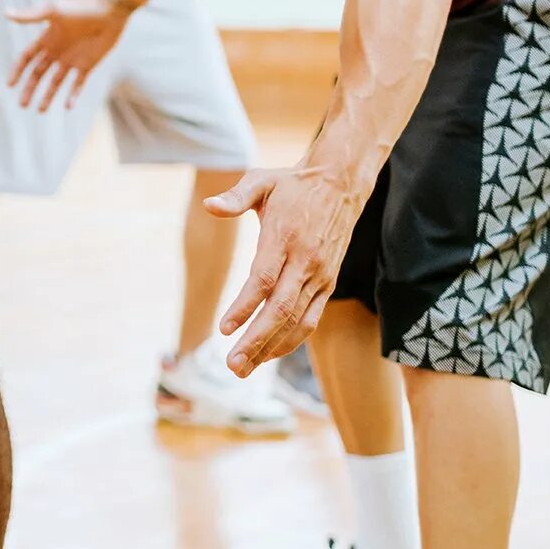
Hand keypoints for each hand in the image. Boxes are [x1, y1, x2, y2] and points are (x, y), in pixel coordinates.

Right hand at [7, 0, 132, 110]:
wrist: (111, 9)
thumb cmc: (81, 6)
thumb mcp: (53, 11)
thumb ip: (30, 16)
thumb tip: (5, 13)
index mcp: (46, 39)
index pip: (27, 58)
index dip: (17, 71)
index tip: (10, 85)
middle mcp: (57, 51)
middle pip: (38, 74)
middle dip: (30, 89)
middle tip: (22, 104)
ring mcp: (72, 59)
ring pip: (56, 82)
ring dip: (48, 96)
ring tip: (40, 111)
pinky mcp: (88, 64)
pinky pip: (78, 83)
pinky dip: (72, 95)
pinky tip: (67, 106)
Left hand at [208, 166, 364, 375]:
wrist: (341, 184)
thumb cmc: (292, 185)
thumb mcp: (260, 180)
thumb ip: (235, 197)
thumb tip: (208, 205)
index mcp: (284, 236)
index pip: (264, 279)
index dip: (244, 306)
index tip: (224, 329)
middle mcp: (306, 260)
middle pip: (281, 309)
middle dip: (256, 340)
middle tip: (233, 365)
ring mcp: (320, 275)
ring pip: (298, 321)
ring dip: (271, 347)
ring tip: (244, 368)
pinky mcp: (328, 283)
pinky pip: (311, 319)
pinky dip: (291, 340)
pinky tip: (268, 353)